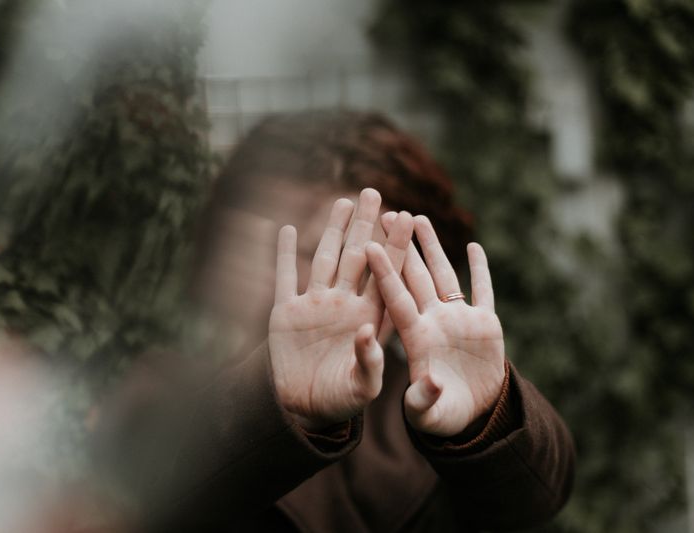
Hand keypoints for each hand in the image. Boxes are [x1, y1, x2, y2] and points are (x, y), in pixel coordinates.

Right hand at [268, 189, 413, 430]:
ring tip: (344, 201)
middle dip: (366, 226)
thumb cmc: (342, 401)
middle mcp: (345, 305)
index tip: (408, 217)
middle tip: (374, 193)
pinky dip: (285, 254)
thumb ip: (370, 362)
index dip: (396, 246)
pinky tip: (289, 229)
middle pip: (358, 257)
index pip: (386, 275)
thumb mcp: (362, 387)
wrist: (305, 410)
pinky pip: (285, 277)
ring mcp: (315, 306)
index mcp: (369, 318)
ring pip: (326, 259)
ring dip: (333, 231)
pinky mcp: (286, 313)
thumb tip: (369, 333)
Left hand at [367, 214, 505, 437]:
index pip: (396, 298)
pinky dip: (480, 270)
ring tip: (419, 218)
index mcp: (415, 338)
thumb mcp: (427, 414)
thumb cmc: (440, 417)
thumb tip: (430, 382)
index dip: (385, 272)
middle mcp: (433, 322)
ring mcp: (458, 320)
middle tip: (388, 213)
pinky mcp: (485, 324)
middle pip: (414, 276)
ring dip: (432, 247)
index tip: (370, 244)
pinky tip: (474, 246)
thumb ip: (424, 399)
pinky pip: (483, 291)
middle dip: (403, 245)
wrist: (471, 416)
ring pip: (443, 274)